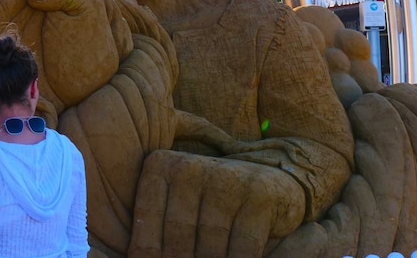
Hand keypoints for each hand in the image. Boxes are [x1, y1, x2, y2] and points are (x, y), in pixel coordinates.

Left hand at [130, 150, 305, 257]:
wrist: (269, 181)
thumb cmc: (211, 202)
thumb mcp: (177, 206)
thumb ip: (158, 230)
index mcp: (160, 166)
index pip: (147, 221)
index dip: (147, 253)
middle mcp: (189, 167)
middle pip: (177, 235)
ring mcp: (226, 178)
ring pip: (209, 246)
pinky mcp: (258, 194)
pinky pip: (242, 248)